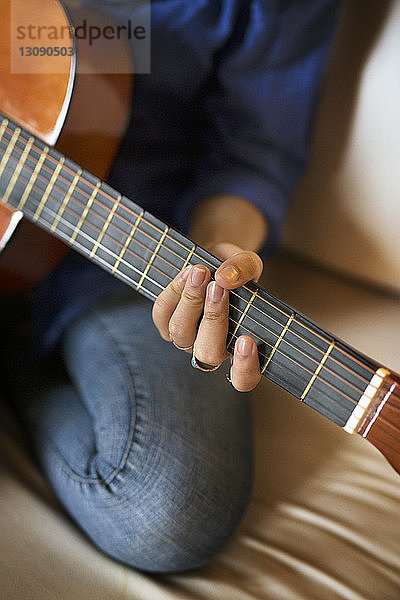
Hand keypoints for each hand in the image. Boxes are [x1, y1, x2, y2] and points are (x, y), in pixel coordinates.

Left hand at [152, 242, 262, 391]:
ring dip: (190, 301)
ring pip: (181, 333)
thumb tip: (225, 278)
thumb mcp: (249, 263)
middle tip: (219, 288)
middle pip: (208, 353)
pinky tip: (187, 272)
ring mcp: (186, 339)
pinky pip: (162, 314)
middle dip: (213, 318)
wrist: (211, 260)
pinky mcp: (164, 324)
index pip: (244, 378)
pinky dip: (174, 291)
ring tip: (201, 272)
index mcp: (239, 348)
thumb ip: (245, 268)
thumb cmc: (236, 271)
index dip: (244, 366)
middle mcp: (212, 350)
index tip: (247, 340)